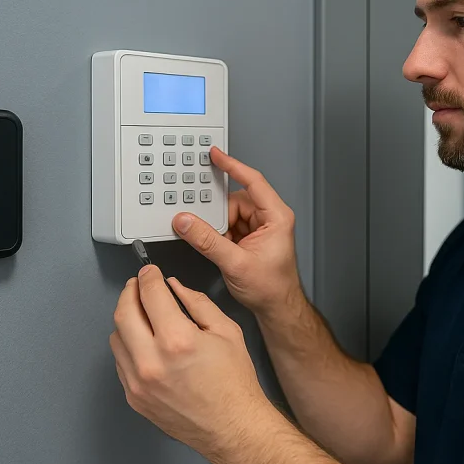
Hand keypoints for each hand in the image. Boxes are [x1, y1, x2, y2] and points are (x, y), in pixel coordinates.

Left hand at [109, 265, 269, 457]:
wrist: (232, 428)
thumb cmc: (234, 382)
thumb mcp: (226, 332)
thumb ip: (197, 303)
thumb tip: (173, 286)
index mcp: (177, 340)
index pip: (150, 295)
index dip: (149, 277)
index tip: (150, 272)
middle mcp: (151, 361)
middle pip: (124, 313)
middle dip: (129, 291)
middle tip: (138, 285)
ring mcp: (138, 382)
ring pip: (116, 337)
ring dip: (125, 319)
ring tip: (140, 313)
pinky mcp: (133, 398)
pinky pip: (120, 362)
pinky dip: (127, 345)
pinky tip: (142, 342)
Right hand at [172, 147, 303, 318]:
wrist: (277, 308)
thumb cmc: (272, 287)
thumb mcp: (235, 263)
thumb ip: (208, 240)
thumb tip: (186, 222)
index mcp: (276, 216)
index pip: (253, 181)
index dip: (233, 166)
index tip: (216, 155)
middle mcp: (269, 218)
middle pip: (234, 200)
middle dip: (216, 213)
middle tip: (200, 219)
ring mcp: (258, 227)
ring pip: (227, 214)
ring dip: (216, 227)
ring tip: (213, 241)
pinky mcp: (248, 237)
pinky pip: (227, 226)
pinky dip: (217, 234)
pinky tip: (214, 245)